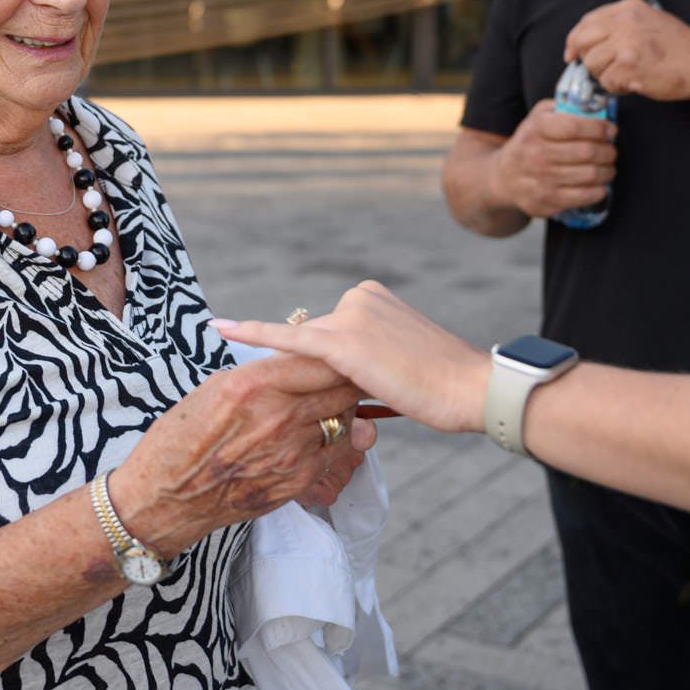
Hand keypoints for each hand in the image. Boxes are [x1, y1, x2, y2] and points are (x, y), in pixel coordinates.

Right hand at [110, 352, 365, 556]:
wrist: (165, 497)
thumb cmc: (181, 436)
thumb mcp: (215, 387)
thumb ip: (263, 373)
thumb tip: (295, 361)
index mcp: (256, 383)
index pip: (321, 358)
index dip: (335, 353)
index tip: (338, 351)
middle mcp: (280, 415)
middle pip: (342, 388)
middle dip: (347, 379)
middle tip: (346, 375)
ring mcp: (293, 451)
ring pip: (345, 421)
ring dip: (343, 411)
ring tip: (329, 406)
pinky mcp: (298, 482)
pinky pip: (335, 454)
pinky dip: (332, 442)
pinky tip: (315, 438)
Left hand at [213, 281, 491, 434]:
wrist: (468, 388)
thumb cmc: (441, 382)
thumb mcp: (396, 358)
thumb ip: (363, 356)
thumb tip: (340, 374)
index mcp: (371, 295)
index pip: (330, 333)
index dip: (334, 367)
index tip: (355, 384)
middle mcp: (357, 296)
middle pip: (318, 343)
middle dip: (329, 375)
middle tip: (375, 395)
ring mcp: (348, 316)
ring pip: (312, 353)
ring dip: (324, 381)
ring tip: (376, 394)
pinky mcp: (341, 342)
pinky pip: (290, 340)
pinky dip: (254, 334)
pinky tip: (222, 328)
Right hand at [490, 99, 615, 218]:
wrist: (505, 177)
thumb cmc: (531, 142)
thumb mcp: (539, 116)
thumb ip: (565, 107)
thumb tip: (599, 106)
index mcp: (537, 128)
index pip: (575, 126)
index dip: (599, 128)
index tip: (610, 130)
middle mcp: (536, 154)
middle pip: (587, 152)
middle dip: (608, 151)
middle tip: (611, 151)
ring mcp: (541, 179)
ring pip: (590, 175)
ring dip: (607, 170)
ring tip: (608, 167)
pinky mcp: (547, 201)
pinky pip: (584, 196)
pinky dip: (599, 190)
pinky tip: (600, 185)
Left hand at [565, 0, 689, 100]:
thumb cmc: (681, 48)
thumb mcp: (650, 20)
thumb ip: (621, 25)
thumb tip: (591, 39)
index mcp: (628, 8)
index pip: (586, 21)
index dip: (576, 40)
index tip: (573, 53)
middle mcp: (624, 22)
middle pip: (582, 41)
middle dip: (586, 58)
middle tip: (599, 68)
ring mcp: (625, 44)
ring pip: (592, 64)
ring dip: (605, 75)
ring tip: (627, 74)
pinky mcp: (628, 66)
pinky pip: (606, 82)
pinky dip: (618, 87)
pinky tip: (635, 82)